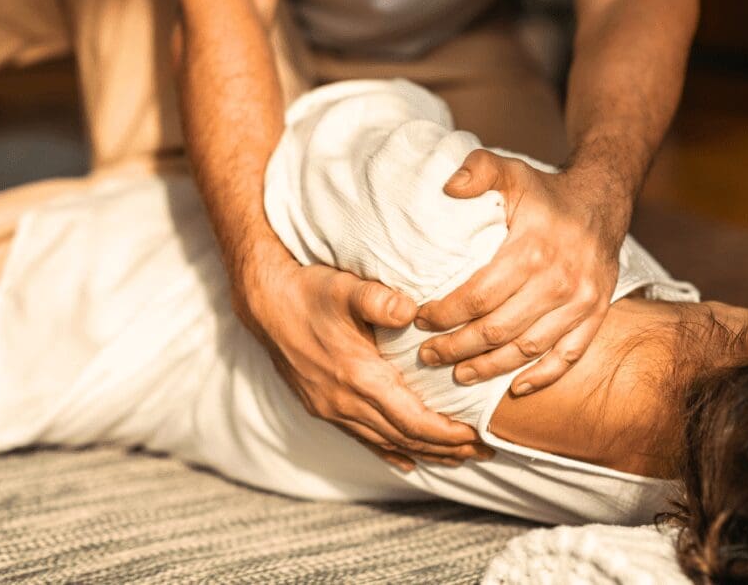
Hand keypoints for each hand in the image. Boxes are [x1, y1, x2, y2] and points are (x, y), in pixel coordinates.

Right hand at [235, 252, 491, 470]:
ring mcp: (330, 408)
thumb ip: (380, 300)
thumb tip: (413, 310)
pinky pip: (361, 439)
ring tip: (458, 458)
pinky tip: (407, 460)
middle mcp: (344, 402)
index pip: (413, 420)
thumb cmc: (309, 291)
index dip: (448, 433)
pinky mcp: (321, 407)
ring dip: (424, 452)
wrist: (264, 302)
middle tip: (484, 450)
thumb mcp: (347, 288)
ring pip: (386, 442)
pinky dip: (389, 451)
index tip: (478, 435)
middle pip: (405, 438)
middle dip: (447, 448)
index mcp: (357, 376)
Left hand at [415, 149, 624, 394]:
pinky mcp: (596, 314)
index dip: (445, 314)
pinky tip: (514, 389)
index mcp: (533, 249)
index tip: (420, 319)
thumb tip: (449, 188)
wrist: (602, 202)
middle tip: (428, 355)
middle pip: (499, 330)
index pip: (479, 296)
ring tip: (458, 374)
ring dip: (490, 368)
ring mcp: (581, 301)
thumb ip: (478, 170)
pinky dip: (542, 377)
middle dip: (457, 347)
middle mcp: (560, 281)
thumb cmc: (544, 192)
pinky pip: (569, 355)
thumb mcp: (510, 170)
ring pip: (528, 349)